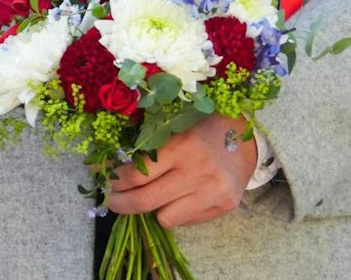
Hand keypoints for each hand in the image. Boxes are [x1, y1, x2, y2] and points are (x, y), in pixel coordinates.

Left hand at [106, 114, 256, 227]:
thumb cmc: (201, 129)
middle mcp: (199, 172)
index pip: (137, 174)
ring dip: (151, 210)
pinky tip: (175, 199)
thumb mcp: (172, 128)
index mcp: (182, 147)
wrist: (246, 139)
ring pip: (165, 217)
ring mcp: (213, 192)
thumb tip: (110, 168)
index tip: (104, 179)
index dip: (115, 180)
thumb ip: (146, 148)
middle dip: (121, 203)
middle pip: (146, 200)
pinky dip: (174, 213)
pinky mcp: (225, 206)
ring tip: (148, 197)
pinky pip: (186, 221)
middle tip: (111, 200)